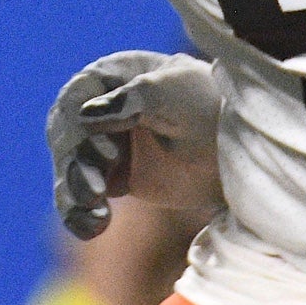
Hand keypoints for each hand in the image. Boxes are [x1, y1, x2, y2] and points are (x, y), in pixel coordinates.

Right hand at [46, 51, 221, 238]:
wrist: (239, 150)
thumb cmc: (209, 107)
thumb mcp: (174, 95)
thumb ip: (133, 99)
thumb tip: (86, 115)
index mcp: (112, 78)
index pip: (76, 100)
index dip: (81, 127)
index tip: (110, 151)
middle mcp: (100, 110)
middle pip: (66, 137)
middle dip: (77, 165)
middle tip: (98, 189)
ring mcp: (103, 145)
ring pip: (69, 170)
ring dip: (75, 193)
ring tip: (97, 214)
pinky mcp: (112, 179)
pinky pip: (83, 198)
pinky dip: (81, 214)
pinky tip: (94, 226)